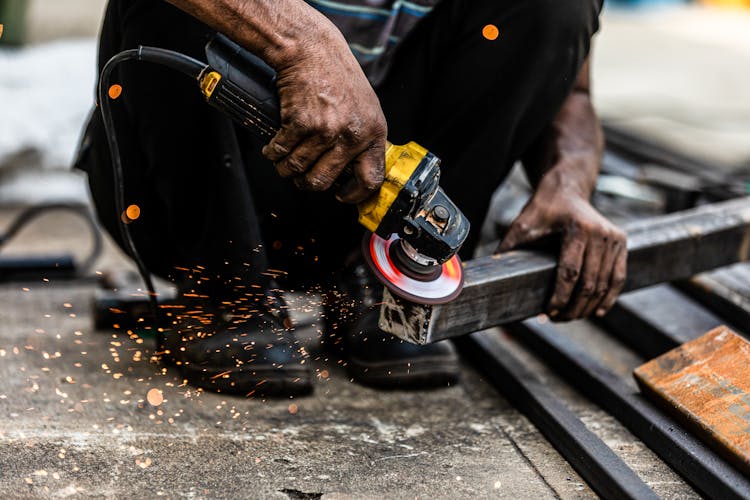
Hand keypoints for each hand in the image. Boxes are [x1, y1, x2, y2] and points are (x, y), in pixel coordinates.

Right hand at [261, 31, 386, 203]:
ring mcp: (325, 130)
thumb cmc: (338, 78)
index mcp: (373, 134)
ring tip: (284, 162)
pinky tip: (274, 147)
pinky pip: (282, 152)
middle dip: (307, 184)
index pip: (370, 179)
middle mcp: (351, 135)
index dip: (355, 195)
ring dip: (286, 169)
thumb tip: (356, 172)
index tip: (343, 196)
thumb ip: (363, 140)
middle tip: (302, 178)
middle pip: (324, 181)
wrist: (313, 50)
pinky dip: (273, 153)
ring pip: (298, 169)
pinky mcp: (300, 123)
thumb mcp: (365, 110)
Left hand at [497, 185, 626, 319]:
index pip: (570, 273)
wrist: (567, 191)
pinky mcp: (621, 243)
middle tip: (558, 319)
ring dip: (588, 306)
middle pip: (589, 283)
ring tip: (571, 316)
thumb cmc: (543, 208)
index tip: (549, 312)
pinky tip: (596, 310)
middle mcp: (601, 233)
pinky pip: (618, 278)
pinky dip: (608, 297)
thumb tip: (491, 270)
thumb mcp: (523, 224)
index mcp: (578, 228)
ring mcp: (614, 239)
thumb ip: (509, 247)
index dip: (560, 297)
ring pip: (604, 284)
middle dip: (573, 307)